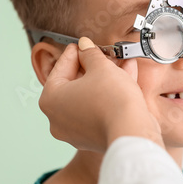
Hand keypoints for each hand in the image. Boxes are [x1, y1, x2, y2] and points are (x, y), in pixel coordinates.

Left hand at [39, 37, 162, 151]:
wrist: (132, 131)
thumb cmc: (112, 100)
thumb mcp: (101, 67)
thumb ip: (90, 54)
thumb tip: (85, 46)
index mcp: (50, 100)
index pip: (60, 69)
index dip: (75, 53)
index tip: (83, 45)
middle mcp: (58, 119)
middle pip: (74, 85)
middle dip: (92, 67)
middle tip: (103, 55)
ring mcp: (75, 131)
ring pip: (89, 98)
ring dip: (104, 80)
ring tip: (120, 63)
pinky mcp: (94, 138)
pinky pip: (98, 111)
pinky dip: (109, 96)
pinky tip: (126, 78)